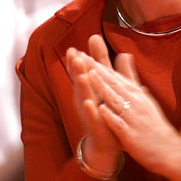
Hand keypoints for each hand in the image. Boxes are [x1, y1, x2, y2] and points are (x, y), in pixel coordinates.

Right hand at [66, 35, 121, 173]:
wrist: (107, 141)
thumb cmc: (104, 109)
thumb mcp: (104, 82)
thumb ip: (102, 62)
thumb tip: (97, 39)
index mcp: (89, 88)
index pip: (82, 71)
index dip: (77, 61)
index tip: (73, 48)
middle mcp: (86, 98)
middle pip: (80, 81)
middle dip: (77, 68)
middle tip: (73, 56)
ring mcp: (90, 112)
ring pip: (85, 96)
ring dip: (82, 86)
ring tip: (81, 75)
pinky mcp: (97, 124)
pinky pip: (93, 116)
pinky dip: (90, 110)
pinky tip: (88, 103)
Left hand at [88, 59, 180, 180]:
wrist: (169, 149)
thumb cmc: (153, 124)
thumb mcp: (144, 98)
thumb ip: (132, 79)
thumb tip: (126, 59)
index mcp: (136, 94)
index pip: (116, 77)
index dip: (100, 66)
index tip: (86, 55)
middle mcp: (135, 103)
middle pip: (114, 84)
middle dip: (98, 71)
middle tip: (83, 57)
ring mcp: (133, 118)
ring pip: (116, 100)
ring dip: (103, 88)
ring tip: (90, 76)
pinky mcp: (132, 135)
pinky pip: (120, 124)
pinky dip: (110, 116)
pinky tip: (101, 109)